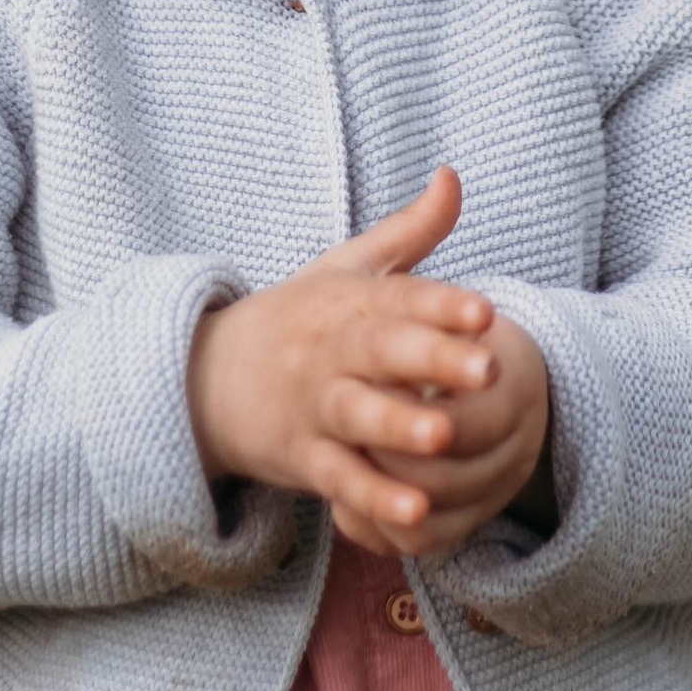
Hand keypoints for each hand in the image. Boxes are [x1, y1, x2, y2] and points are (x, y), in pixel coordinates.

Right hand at [188, 165, 537, 560]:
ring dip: (400, 428)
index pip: (399, 298)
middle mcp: (330, 350)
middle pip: (383, 352)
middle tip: (488, 369)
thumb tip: (453, 175)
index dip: (442, 304)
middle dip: (434, 360)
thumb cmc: (298, 322)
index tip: (486, 312)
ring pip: (358, 416)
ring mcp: (313, 405)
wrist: (203, 379)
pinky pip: (339, 480)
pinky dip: (373, 499)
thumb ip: (409, 232)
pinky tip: (415, 515)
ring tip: (445, 438)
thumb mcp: (345, 270)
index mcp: (348, 302)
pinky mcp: (301, 458)